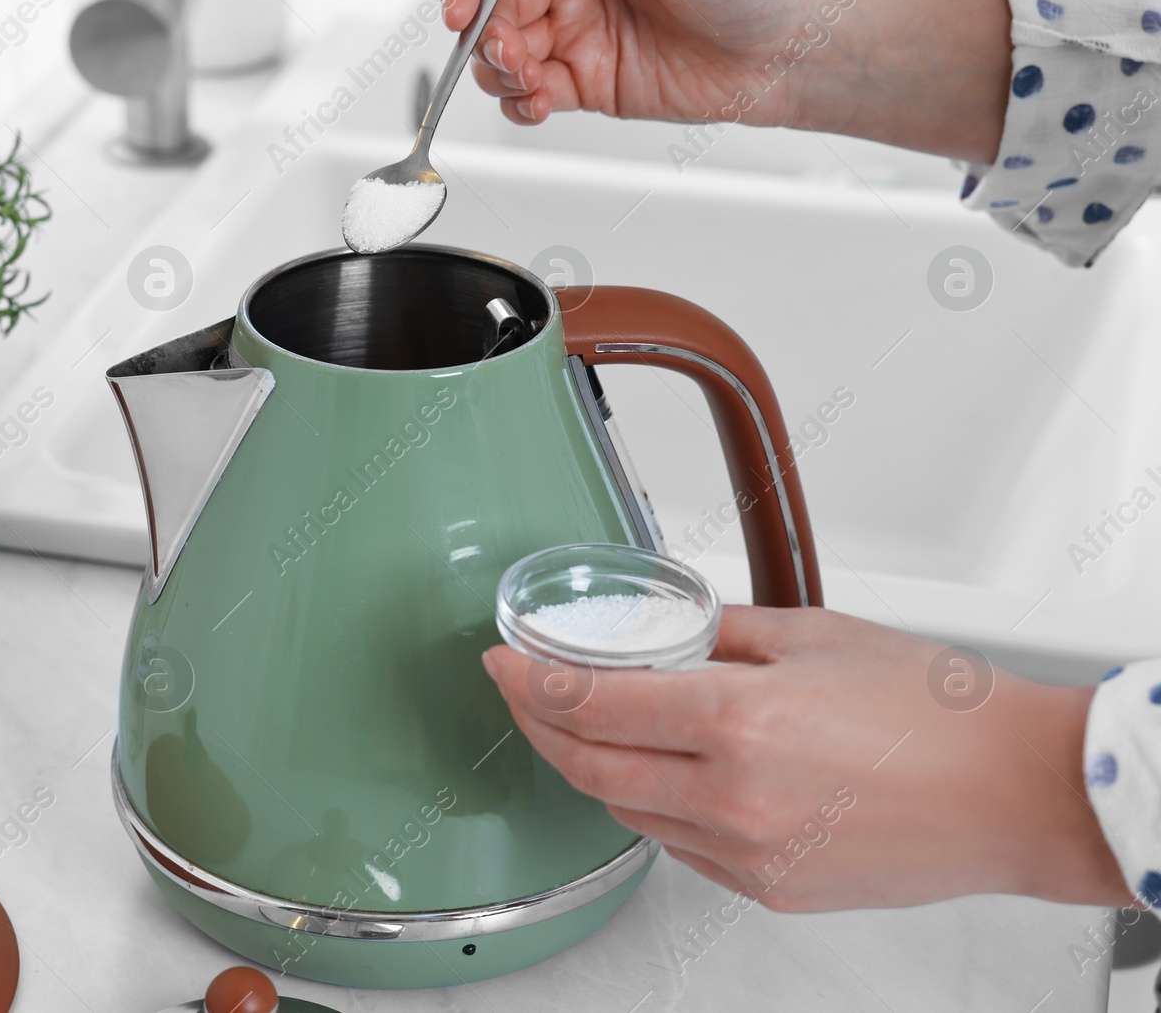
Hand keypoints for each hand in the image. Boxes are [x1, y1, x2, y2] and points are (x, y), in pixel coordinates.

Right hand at [442, 0, 1012, 161]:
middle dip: (485, 30)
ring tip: (528, 79)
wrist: (788, 47)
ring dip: (498, 69)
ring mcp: (577, 29)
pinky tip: (536, 103)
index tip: (462, 4)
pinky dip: (520, 103)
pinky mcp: (586, 80)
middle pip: (494, 1)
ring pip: (502, 50)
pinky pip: (529, 94)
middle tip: (505, 50)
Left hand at [482, 605, 1127, 910]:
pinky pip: (677, 846)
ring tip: (583, 727)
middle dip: (537, 727)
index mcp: (739, 719)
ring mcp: (746, 853)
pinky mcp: (766, 888)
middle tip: (521, 693)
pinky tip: (657, 773)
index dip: (529, 681)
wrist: (1016, 793)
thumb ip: (717, 631)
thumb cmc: (937, 710)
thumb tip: (657, 630)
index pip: (589, 703)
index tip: (503, 662)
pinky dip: (650, 806)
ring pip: (625, 811)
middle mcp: (732, 796)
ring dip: (589, 768)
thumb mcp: (813, 634)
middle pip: (587, 766)